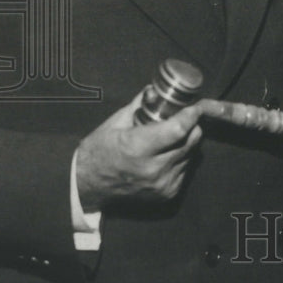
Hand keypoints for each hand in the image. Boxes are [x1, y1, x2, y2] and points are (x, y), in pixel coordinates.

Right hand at [75, 95, 203, 210]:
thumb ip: (140, 104)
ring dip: (186, 142)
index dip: (191, 115)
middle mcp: (153, 168)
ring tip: (169, 138)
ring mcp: (162, 183)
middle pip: (192, 140)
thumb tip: (156, 89)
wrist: (87, 186)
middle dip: (192, 125)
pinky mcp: (167, 193)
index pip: (178, 129)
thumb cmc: (99, 150)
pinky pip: (185, 168)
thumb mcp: (115, 122)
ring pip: (191, 154)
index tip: (194, 107)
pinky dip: (180, 158)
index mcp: (138, 148)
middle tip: (183, 118)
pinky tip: (165, 155)